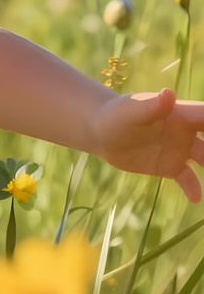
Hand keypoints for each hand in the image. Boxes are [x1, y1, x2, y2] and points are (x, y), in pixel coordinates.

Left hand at [89, 89, 203, 202]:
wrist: (99, 130)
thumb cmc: (116, 114)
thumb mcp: (132, 111)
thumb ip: (151, 106)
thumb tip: (168, 94)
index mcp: (184, 115)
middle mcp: (188, 132)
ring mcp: (181, 149)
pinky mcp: (170, 165)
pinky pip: (188, 179)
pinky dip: (194, 188)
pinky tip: (196, 199)